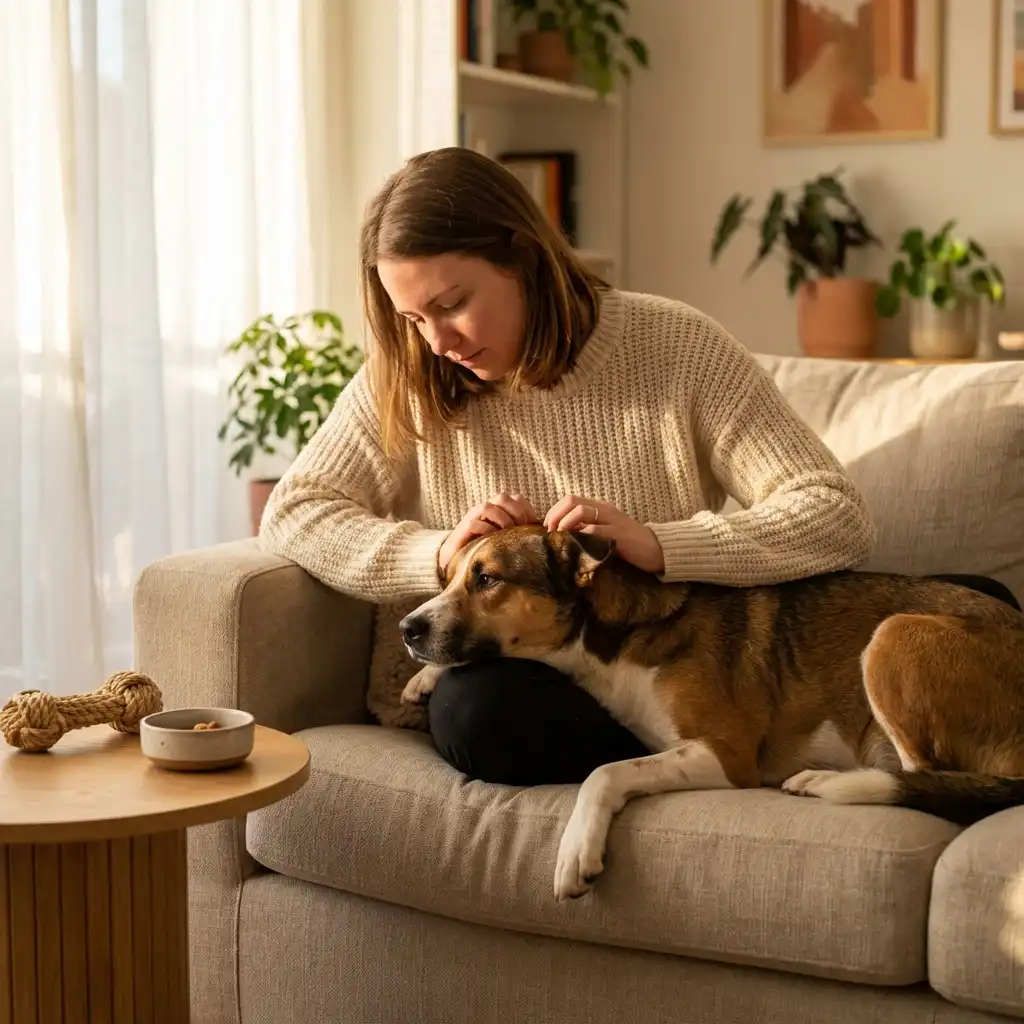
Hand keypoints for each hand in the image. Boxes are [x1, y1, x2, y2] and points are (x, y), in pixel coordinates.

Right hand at [438, 492, 538, 573]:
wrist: (461, 560)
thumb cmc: (489, 549)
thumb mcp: (509, 539)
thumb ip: (522, 533)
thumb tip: (545, 534)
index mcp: (500, 509)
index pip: (517, 499)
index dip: (527, 511)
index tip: (533, 527)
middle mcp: (487, 509)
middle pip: (503, 498)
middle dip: (515, 513)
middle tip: (520, 529)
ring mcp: (474, 517)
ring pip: (488, 507)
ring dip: (501, 520)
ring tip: (506, 534)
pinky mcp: (464, 528)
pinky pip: (475, 523)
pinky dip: (486, 530)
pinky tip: (492, 540)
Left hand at [543, 495, 664, 574]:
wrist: (656, 549)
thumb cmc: (628, 543)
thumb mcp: (605, 531)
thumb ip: (586, 529)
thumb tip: (562, 535)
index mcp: (600, 507)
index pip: (570, 499)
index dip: (554, 511)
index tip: (547, 527)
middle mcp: (604, 509)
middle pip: (572, 501)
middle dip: (555, 515)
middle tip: (550, 532)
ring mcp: (612, 520)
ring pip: (581, 512)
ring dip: (565, 524)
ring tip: (560, 537)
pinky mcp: (618, 534)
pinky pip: (594, 530)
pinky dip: (581, 536)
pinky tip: (575, 545)